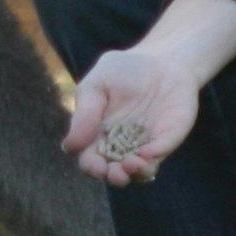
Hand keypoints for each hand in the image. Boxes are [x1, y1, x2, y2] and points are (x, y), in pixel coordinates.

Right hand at [64, 47, 200, 185]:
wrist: (161, 59)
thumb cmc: (123, 71)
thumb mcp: (96, 84)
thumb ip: (84, 113)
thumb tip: (69, 147)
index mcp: (97, 135)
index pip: (90, 159)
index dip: (91, 167)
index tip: (95, 165)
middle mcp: (120, 146)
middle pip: (113, 172)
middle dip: (113, 176)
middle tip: (114, 171)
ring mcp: (144, 145)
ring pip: (138, 172)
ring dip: (134, 174)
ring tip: (132, 164)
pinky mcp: (166, 140)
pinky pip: (159, 156)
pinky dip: (152, 159)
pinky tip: (147, 154)